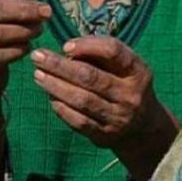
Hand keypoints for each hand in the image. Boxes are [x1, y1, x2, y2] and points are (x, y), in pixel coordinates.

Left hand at [30, 36, 177, 152]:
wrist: (143, 125)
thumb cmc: (126, 85)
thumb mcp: (124, 67)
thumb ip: (101, 55)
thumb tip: (68, 50)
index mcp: (138, 71)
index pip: (114, 51)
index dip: (88, 45)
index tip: (65, 45)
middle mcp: (131, 94)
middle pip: (91, 77)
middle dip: (60, 66)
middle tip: (38, 57)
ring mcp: (119, 117)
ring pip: (82, 100)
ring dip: (56, 86)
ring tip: (38, 75)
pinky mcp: (105, 135)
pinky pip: (79, 121)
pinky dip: (62, 108)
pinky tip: (50, 97)